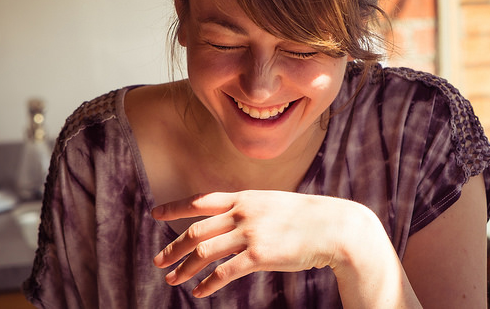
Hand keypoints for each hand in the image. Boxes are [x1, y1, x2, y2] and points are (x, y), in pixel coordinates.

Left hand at [152, 190, 360, 297]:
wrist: (333, 227)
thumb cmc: (305, 217)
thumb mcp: (272, 204)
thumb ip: (248, 211)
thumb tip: (228, 225)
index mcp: (244, 198)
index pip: (200, 201)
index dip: (175, 208)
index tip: (155, 214)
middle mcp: (242, 213)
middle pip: (196, 231)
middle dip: (173, 247)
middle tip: (158, 262)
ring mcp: (249, 233)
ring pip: (204, 252)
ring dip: (184, 268)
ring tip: (172, 280)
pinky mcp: (259, 255)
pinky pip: (224, 272)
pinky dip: (207, 283)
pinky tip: (199, 292)